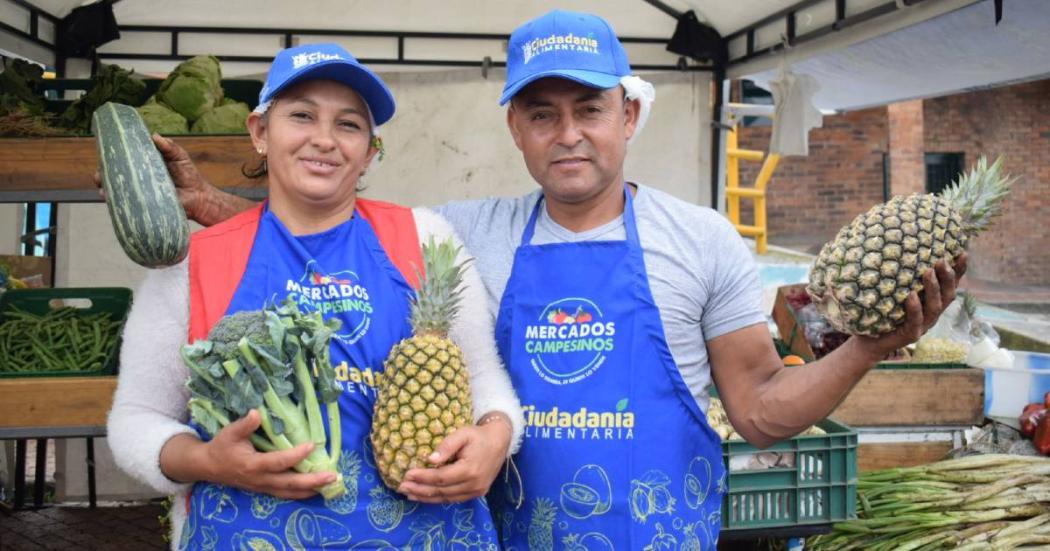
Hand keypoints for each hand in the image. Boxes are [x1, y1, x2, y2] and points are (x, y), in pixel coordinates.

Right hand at [93, 134, 212, 221]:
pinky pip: (127, 204)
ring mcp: (140, 192)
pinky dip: (116, 202)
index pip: (123, 160)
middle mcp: (138, 179)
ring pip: (117, 190)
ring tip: (102, 187)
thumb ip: (169, 146)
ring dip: (106, 188)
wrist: (198, 196)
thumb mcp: (179, 156)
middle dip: (102, 175)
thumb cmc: (188, 174)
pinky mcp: (145, 204)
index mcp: (143, 165)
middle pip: (115, 176)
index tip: (103, 153)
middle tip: (99, 174)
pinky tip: (109, 199)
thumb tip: (155, 136)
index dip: (110, 157)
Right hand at [200, 410, 336, 498]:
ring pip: (289, 492)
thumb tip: (257, 413)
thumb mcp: (229, 433)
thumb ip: (244, 424)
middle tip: (332, 476)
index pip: (278, 461)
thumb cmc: (221, 447)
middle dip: (312, 480)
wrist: (209, 467)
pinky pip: (285, 494)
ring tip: (330, 485)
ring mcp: (262, 487)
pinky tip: (315, 490)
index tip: (312, 445)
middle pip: (289, 483)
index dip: (296, 455)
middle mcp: (260, 479)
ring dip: (310, 490)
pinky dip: (300, 493)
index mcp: (252, 465)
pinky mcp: (264, 489)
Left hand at [397, 415, 511, 503]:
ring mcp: (476, 491)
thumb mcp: (463, 433)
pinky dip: (437, 498)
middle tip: (401, 486)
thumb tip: (430, 459)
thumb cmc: (478, 435)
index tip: (407, 474)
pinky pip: (453, 499)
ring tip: (408, 493)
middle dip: (419, 489)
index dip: (422, 477)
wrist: (500, 441)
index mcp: (470, 469)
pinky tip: (424, 496)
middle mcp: (474, 484)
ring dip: (425, 497)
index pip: (440, 477)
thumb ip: (447, 445)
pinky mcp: (477, 493)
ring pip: (446, 498)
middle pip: (441, 490)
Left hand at [854, 253, 967, 360]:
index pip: (950, 285)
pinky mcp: (910, 336)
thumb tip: (895, 246)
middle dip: (947, 277)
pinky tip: (911, 296)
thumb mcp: (891, 291)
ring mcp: (922, 326)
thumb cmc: (879, 312)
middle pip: (947, 295)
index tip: (962, 253)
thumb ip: (899, 276)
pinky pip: (916, 322)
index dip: (959, 271)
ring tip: (927, 272)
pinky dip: (915, 309)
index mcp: (931, 302)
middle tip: (941, 261)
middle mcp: (931, 314)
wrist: (867, 342)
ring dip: (933, 289)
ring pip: (934, 308)